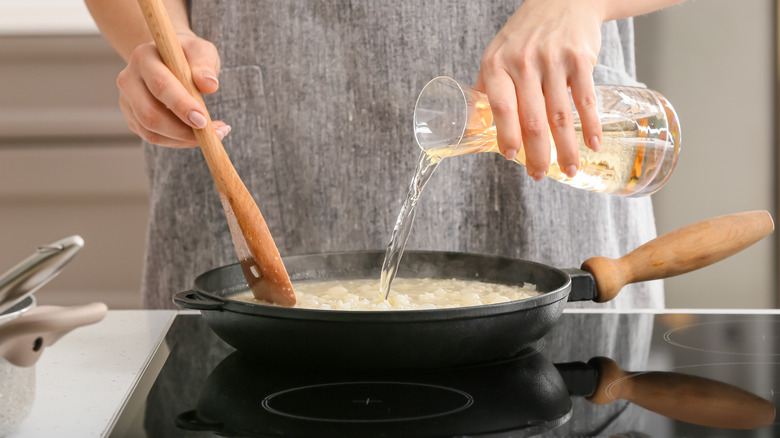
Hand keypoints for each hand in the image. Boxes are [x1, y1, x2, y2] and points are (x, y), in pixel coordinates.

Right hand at [117, 32, 229, 147]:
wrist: (170, 60)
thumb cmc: (187, 55)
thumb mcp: (201, 51)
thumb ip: (205, 65)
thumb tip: (209, 84)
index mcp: (144, 57)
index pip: (160, 85)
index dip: (181, 106)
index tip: (203, 121)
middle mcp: (129, 79)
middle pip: (150, 114)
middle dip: (183, 130)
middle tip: (214, 133)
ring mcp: (127, 101)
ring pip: (151, 130)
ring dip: (184, 139)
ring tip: (213, 135)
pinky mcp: (133, 118)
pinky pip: (154, 137)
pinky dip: (179, 141)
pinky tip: (197, 136)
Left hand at [476, 0, 603, 179]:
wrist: (563, 0)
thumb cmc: (525, 34)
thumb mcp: (497, 54)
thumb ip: (487, 89)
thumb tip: (474, 127)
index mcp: (497, 64)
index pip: (501, 107)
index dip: (507, 135)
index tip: (511, 158)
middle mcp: (523, 62)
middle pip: (533, 119)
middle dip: (538, 154)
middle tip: (539, 176)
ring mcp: (553, 60)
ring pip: (560, 115)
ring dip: (567, 148)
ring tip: (568, 170)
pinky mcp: (580, 59)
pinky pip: (585, 99)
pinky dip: (591, 125)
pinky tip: (593, 144)